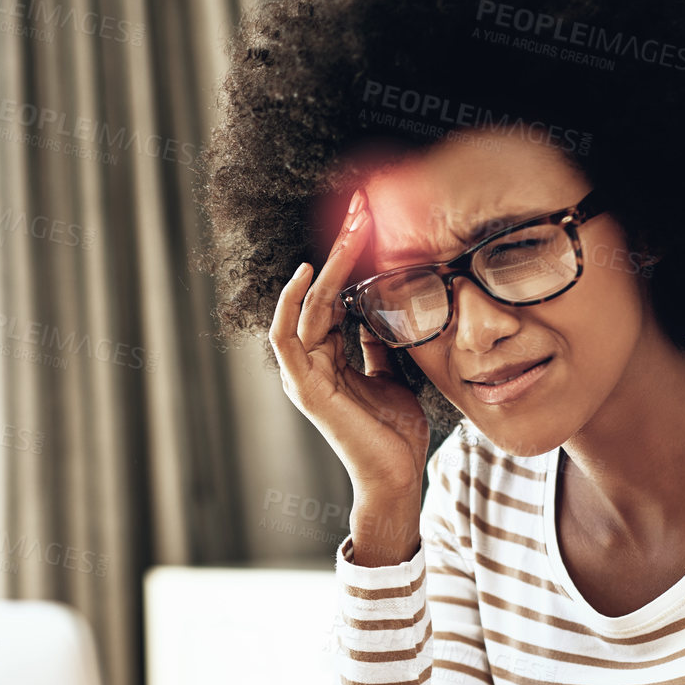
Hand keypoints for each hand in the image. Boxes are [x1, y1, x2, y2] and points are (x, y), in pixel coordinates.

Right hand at [270, 189, 430, 505]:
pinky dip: (292, 304)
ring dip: (326, 266)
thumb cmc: (396, 431)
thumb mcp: (394, 373)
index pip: (332, 297)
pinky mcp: (304, 389)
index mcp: (328, 358)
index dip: (348, 258)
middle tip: (361, 209)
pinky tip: (310, 274)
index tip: (369, 220)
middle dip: (339, 249)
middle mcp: (309, 362)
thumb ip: (380, 342)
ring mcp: (302, 375)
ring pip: (304, 307)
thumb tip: (384, 307)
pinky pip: (287, 338)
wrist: (398, 475)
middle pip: (318, 293)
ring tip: (350, 230)